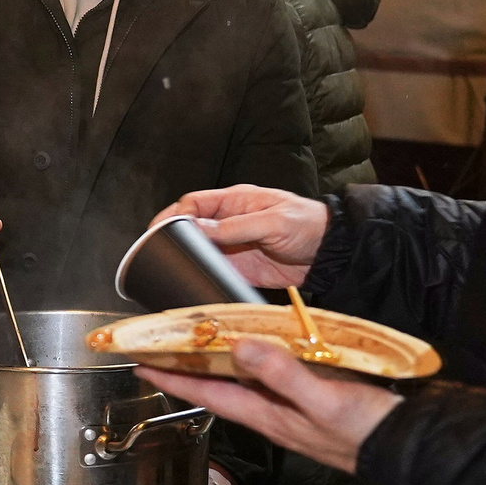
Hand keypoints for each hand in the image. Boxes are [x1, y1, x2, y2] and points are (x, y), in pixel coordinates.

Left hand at [139, 336, 398, 475]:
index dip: (174, 380)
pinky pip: (272, 380)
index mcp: (269, 416)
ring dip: (220, 367)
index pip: (209, 394)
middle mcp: (275, 414)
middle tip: (160, 352)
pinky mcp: (313, 402)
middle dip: (188, 371)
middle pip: (220, 389)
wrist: (408, 450)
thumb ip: (283, 375)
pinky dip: (257, 364)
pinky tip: (262, 352)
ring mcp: (293, 410)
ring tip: (199, 347)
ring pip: (244, 385)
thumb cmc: (367, 432)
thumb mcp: (324, 400)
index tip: (142, 366)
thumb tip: (243, 349)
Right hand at [150, 185, 326, 289]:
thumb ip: (236, 226)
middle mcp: (229, 223)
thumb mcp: (272, 222)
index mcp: (235, 201)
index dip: (175, 214)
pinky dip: (202, 277)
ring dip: (185, 258)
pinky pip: (214, 272)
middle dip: (172, 237)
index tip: (160, 228)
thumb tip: (198, 228)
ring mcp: (233, 247)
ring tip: (167, 269)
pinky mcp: (240, 269)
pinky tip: (191, 283)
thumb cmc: (307, 225)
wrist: (331, 254)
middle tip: (155, 250)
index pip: (194, 203)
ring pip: (199, 251)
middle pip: (191, 228)